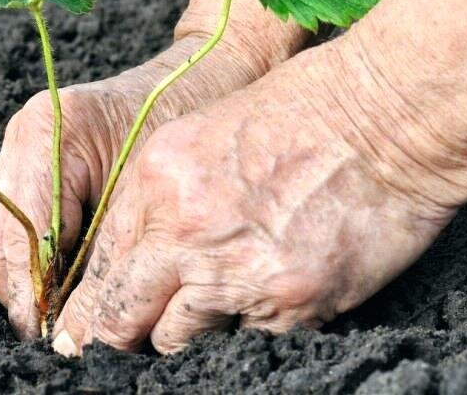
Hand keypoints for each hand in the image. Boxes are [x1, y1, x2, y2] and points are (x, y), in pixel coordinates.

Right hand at [0, 29, 287, 337]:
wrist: (203, 73)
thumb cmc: (189, 120)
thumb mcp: (150, 192)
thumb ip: (106, 251)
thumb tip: (78, 318)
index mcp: (45, 135)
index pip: (17, 238)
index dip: (36, 296)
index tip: (61, 333)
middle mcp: (21, 139)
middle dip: (23, 296)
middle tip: (64, 329)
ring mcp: (21, 150)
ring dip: (27, 284)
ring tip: (71, 308)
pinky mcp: (32, 165)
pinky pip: (13, 230)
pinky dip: (36, 263)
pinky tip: (72, 279)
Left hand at [52, 35, 460, 354]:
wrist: (384, 116)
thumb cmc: (294, 115)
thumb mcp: (198, 139)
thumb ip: (155, 202)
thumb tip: (128, 264)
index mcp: (155, 184)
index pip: (101, 271)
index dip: (89, 310)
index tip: (82, 333)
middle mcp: (187, 234)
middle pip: (126, 319)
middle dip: (119, 337)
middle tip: (117, 351)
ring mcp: (239, 275)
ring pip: (182, 340)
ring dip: (189, 330)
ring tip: (213, 300)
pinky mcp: (292, 305)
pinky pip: (247, 340)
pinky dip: (250, 325)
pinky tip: (267, 289)